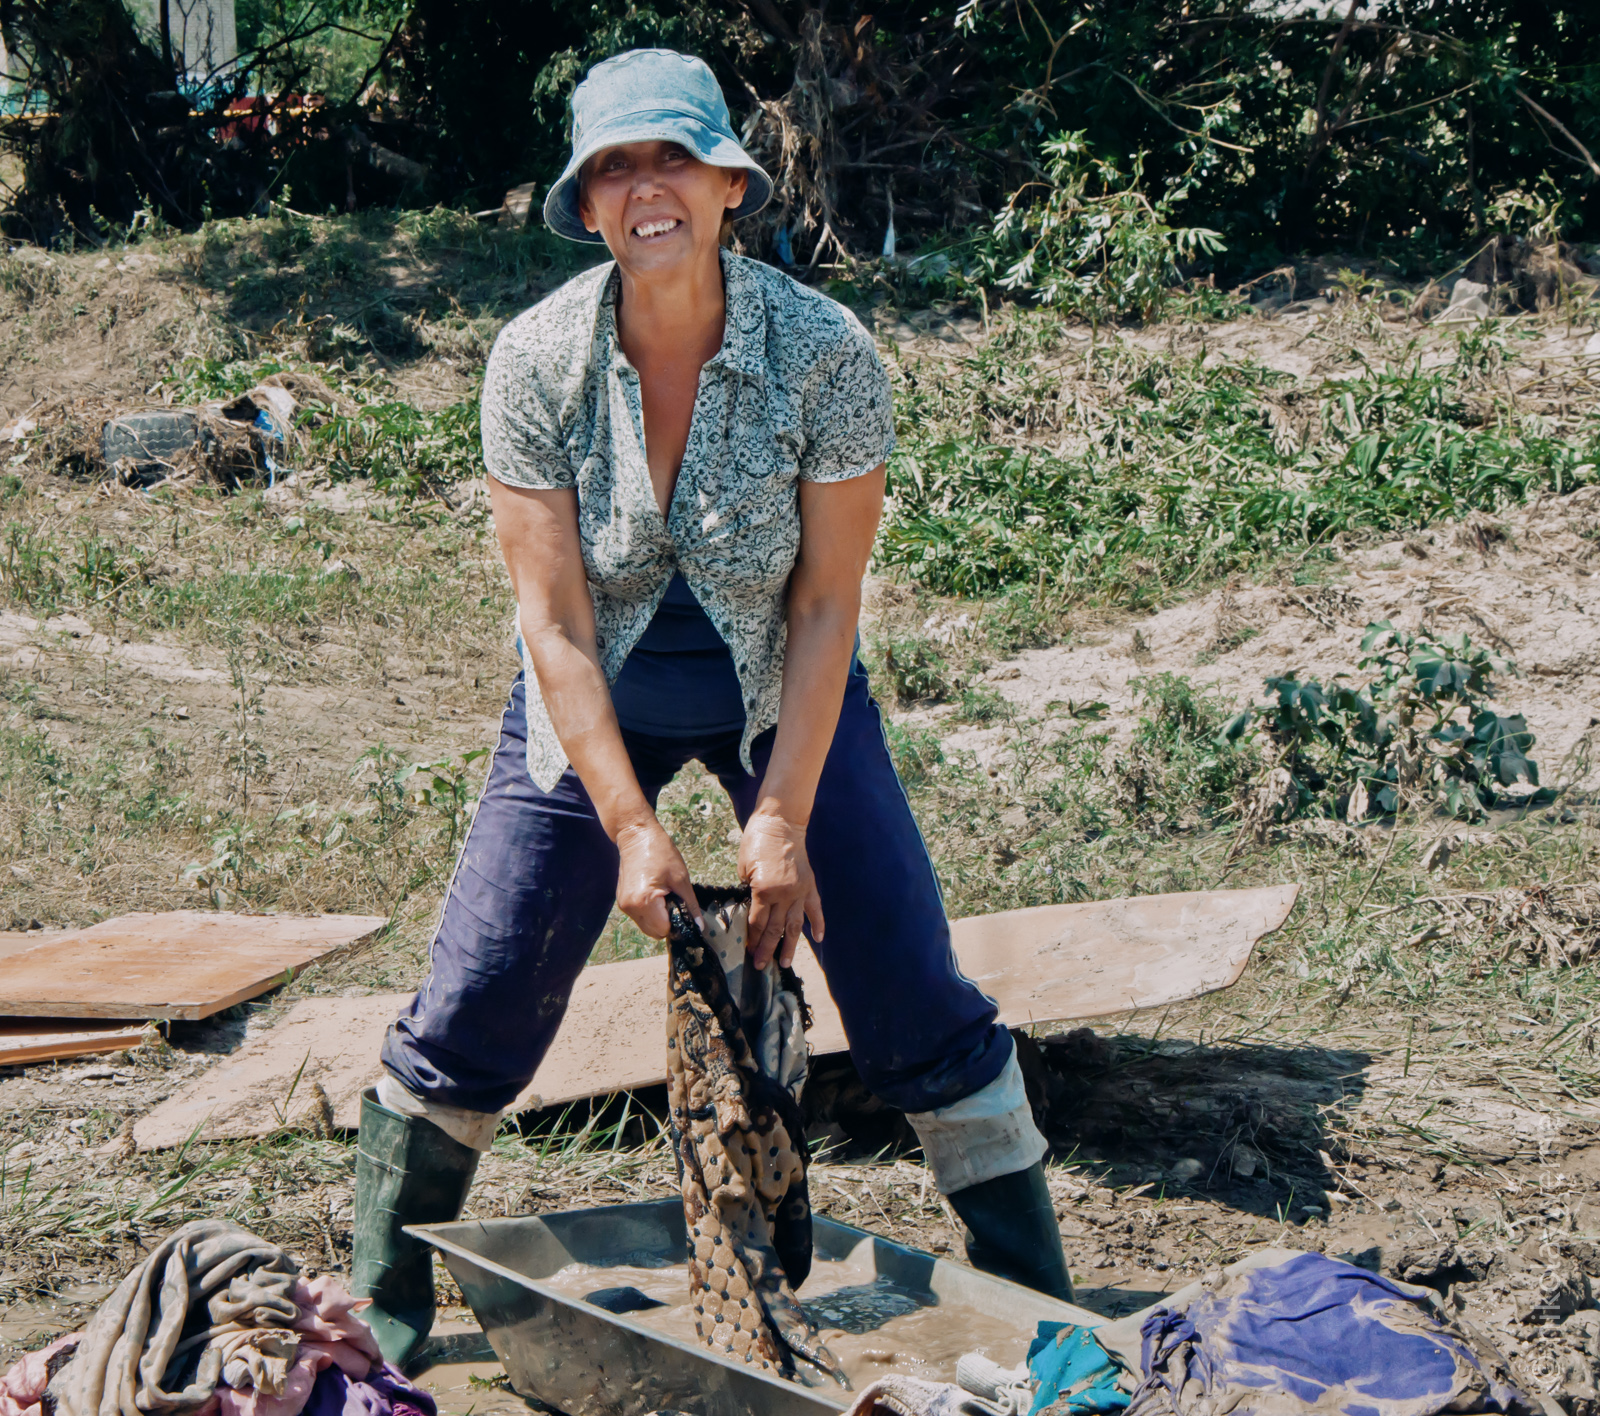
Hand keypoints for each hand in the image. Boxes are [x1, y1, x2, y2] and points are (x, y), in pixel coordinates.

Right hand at [614, 816, 699, 939]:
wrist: (636, 835)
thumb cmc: (660, 852)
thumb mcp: (681, 878)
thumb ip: (690, 905)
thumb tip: (699, 926)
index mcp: (644, 902)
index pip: (664, 930)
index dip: (676, 922)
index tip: (681, 907)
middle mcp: (630, 907)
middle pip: (654, 932)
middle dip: (667, 921)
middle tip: (673, 899)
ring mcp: (624, 905)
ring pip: (647, 926)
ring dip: (658, 917)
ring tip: (663, 894)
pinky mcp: (623, 901)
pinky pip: (641, 916)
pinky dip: (651, 911)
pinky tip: (655, 892)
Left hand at [738, 809, 823, 970]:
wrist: (781, 821)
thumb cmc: (757, 840)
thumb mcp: (744, 866)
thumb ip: (749, 890)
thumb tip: (753, 907)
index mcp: (764, 890)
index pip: (758, 922)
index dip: (752, 939)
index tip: (748, 952)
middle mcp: (784, 894)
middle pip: (775, 929)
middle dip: (766, 950)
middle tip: (760, 966)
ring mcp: (800, 891)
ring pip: (795, 925)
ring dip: (790, 946)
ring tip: (785, 963)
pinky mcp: (809, 884)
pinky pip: (815, 908)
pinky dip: (818, 924)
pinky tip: (818, 938)